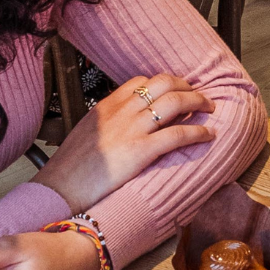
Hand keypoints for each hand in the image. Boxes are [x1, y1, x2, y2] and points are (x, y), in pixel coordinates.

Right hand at [32, 73, 213, 213]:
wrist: (60, 188)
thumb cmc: (72, 167)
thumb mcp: (88, 132)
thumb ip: (109, 122)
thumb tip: (127, 123)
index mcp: (108, 105)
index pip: (142, 80)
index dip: (165, 83)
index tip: (177, 90)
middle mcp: (122, 111)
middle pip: (164, 83)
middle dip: (187, 86)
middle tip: (200, 95)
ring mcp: (132, 129)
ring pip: (175, 102)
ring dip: (198, 102)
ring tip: (209, 108)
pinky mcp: (140, 151)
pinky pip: (177, 134)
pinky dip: (197, 132)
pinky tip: (207, 135)